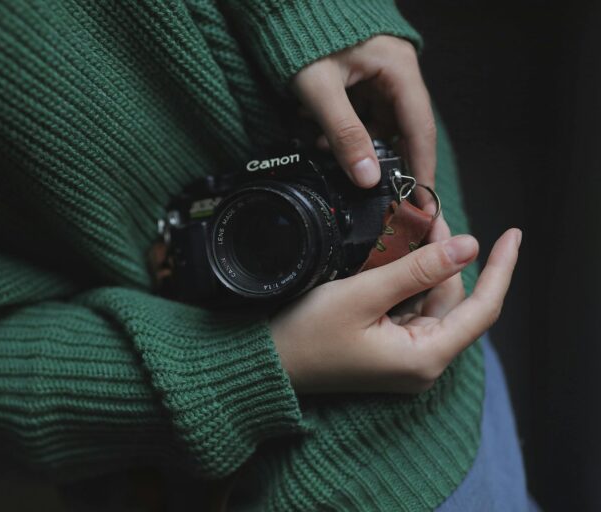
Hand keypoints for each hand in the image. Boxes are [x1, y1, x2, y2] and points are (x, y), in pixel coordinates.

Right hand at [270, 221, 520, 393]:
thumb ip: (417, 269)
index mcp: (424, 357)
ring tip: (415, 226)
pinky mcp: (387, 347)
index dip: (501, 269)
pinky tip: (399, 253)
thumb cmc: (308, 334)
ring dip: (426, 265)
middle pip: (453, 301)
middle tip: (431, 213)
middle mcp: (421, 361)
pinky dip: (408, 280)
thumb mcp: (363, 295)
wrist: (267, 363)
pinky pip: (410, 308)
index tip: (512, 235)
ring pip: (431, 301)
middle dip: (447, 257)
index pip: (482, 309)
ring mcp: (404, 356)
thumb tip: (468, 245)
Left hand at [291, 35, 435, 192]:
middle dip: (380, 159)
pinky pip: (360, 112)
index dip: (421, 168)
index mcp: (399, 68)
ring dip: (353, 142)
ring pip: (377, 123)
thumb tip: (367, 178)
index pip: (420, 129)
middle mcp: (396, 71)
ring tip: (320, 145)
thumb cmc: (301, 35)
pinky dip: (342, 127)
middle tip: (370, 190)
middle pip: (401, 128)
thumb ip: (344, 135)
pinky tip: (315, 129)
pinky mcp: (361, 77)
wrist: (282, 8)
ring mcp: (379, 73)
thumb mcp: (320, 90)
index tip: (422, 203)